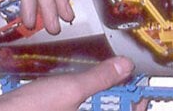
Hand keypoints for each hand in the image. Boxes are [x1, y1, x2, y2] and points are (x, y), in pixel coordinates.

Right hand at [0, 58, 134, 110]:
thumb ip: (99, 78)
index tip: (139, 87)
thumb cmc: (32, 109)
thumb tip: (125, 66)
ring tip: (103, 79)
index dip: (134, 102)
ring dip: (100, 97)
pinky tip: (79, 87)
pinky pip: (77, 108)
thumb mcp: (71, 88)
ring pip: (92, 108)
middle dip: (116, 97)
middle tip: (122, 77)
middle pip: (108, 110)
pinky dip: (82, 100)